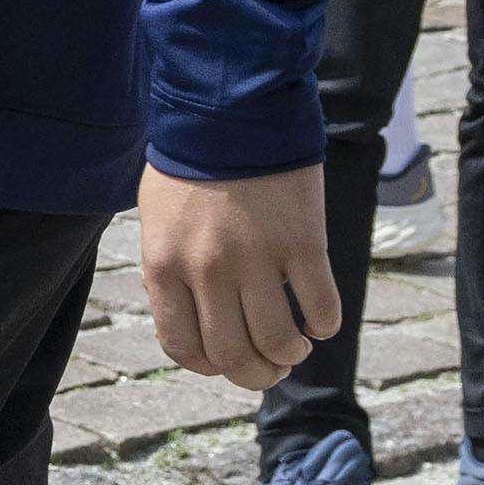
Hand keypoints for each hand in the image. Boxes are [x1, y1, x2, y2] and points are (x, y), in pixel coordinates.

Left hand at [135, 161, 336, 391]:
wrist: (230, 109)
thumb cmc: (191, 165)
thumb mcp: (159, 221)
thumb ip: (172, 271)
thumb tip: (196, 322)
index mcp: (164, 265)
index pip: (182, 347)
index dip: (209, 366)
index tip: (226, 363)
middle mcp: (207, 270)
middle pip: (232, 356)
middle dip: (255, 375)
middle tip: (271, 368)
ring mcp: (256, 258)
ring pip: (278, 342)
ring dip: (290, 356)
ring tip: (297, 347)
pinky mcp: (303, 243)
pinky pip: (321, 307)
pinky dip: (324, 324)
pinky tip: (320, 320)